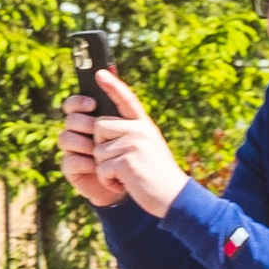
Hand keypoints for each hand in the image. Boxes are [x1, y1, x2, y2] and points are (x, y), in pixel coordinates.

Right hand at [58, 94, 126, 208]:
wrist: (136, 182)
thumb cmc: (136, 151)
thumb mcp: (134, 124)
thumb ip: (122, 100)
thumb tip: (106, 73)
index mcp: (90, 118)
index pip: (74, 104)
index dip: (78, 101)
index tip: (92, 104)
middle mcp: (78, 132)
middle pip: (69, 119)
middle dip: (84, 123)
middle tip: (97, 130)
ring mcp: (73, 150)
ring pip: (66, 138)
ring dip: (84, 143)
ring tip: (101, 151)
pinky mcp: (71, 170)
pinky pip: (70, 161)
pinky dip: (85, 163)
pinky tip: (98, 167)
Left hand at [84, 69, 190, 217]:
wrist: (172, 196)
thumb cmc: (154, 173)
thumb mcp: (146, 146)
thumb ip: (129, 133)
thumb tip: (101, 124)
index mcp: (144, 124)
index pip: (126, 99)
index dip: (113, 85)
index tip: (99, 72)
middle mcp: (140, 129)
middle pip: (98, 127)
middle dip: (100, 147)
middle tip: (119, 162)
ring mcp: (134, 144)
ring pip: (97, 150)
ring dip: (105, 168)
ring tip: (126, 174)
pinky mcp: (127, 161)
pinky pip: (101, 168)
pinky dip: (108, 181)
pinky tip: (125, 184)